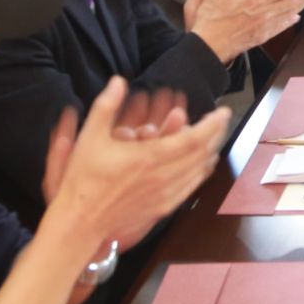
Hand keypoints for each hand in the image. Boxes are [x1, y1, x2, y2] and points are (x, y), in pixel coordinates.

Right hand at [40, 78, 230, 254]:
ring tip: (215, 137)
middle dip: (216, 134)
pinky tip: (204, 164)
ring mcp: (165, 194)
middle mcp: (163, 177)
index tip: (223, 111)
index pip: (194, 139)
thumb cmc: (83, 180)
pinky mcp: (162, 208)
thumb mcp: (89, 138)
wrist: (80, 222)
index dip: (212, 124)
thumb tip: (118, 80)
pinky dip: (202, 172)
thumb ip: (105, 106)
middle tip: (221, 120)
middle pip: (203, 153)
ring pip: (200, 170)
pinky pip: (191, 187)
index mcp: (149, 158)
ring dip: (211, 151)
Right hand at [184, 0, 303, 61]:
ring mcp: (264, 26)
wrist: (207, 48)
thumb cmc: (210, 18)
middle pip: (292, 1)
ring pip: (289, 13)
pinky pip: (280, 27)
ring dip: (303, 3)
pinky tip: (294, 17)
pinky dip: (289, 21)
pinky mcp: (260, 36)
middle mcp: (264, 12)